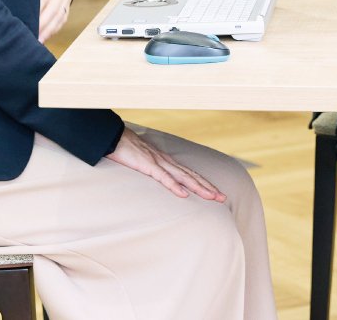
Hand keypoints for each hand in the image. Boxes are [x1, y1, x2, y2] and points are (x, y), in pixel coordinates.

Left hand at [26, 0, 73, 42]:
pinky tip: (46, 36)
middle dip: (43, 24)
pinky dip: (55, 27)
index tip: (27, 23)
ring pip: (60, 14)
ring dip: (49, 29)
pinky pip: (64, 15)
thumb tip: (18, 1)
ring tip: (38, 41)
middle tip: (32, 37)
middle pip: (53, 7)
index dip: (37, 11)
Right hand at [104, 127, 225, 201]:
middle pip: (192, 176)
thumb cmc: (127, 149)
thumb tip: (159, 177)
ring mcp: (158, 163)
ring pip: (183, 177)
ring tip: (212, 197)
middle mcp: (166, 162)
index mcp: (166, 161)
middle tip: (222, 198)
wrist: (114, 137)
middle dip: (208, 187)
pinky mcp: (148, 166)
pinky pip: (164, 178)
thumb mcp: (143, 162)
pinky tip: (184, 194)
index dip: (203, 183)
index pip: (189, 174)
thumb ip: (152, 169)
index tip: (215, 193)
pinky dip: (175, 186)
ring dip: (199, 187)